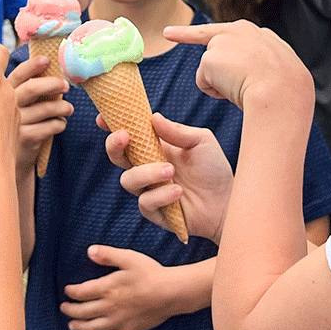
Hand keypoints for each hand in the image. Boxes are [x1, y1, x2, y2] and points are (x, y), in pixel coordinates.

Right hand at [6, 54, 72, 172]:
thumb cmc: (6, 127)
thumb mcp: (5, 106)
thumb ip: (19, 91)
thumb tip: (46, 74)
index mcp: (1, 92)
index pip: (18, 74)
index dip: (32, 65)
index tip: (47, 60)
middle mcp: (6, 105)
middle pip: (32, 88)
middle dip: (52, 83)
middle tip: (66, 84)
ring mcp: (14, 123)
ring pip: (44, 108)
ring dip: (61, 107)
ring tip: (69, 108)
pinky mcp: (23, 138)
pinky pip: (48, 128)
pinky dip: (58, 124)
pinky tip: (60, 124)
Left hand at [61, 246, 176, 329]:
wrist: (171, 293)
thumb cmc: (150, 273)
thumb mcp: (128, 258)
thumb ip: (107, 255)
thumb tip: (89, 251)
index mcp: (107, 288)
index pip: (81, 293)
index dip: (71, 292)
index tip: (67, 291)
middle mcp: (109, 307)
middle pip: (83, 312)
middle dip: (70, 310)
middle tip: (63, 308)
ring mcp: (119, 321)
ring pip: (93, 327)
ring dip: (79, 326)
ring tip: (71, 325)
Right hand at [104, 112, 232, 243]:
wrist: (228, 201)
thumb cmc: (214, 168)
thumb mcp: (200, 141)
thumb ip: (176, 131)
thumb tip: (154, 117)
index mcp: (154, 148)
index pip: (128, 135)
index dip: (112, 126)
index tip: (102, 118)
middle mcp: (147, 168)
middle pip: (117, 157)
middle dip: (114, 146)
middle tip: (125, 137)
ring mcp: (149, 190)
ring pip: (128, 181)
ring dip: (146, 173)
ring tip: (170, 171)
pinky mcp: (155, 212)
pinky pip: (145, 202)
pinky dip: (161, 195)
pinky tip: (178, 193)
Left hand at [164, 20, 311, 108]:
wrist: (282, 90)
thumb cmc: (286, 88)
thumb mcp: (278, 70)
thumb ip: (261, 65)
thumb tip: (245, 78)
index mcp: (259, 35)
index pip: (233, 33)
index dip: (214, 34)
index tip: (181, 27)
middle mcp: (239, 31)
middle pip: (209, 38)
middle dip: (183, 33)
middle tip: (168, 32)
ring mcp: (223, 42)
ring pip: (212, 70)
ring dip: (223, 84)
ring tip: (246, 86)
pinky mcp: (210, 57)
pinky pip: (205, 83)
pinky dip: (215, 91)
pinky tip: (234, 89)